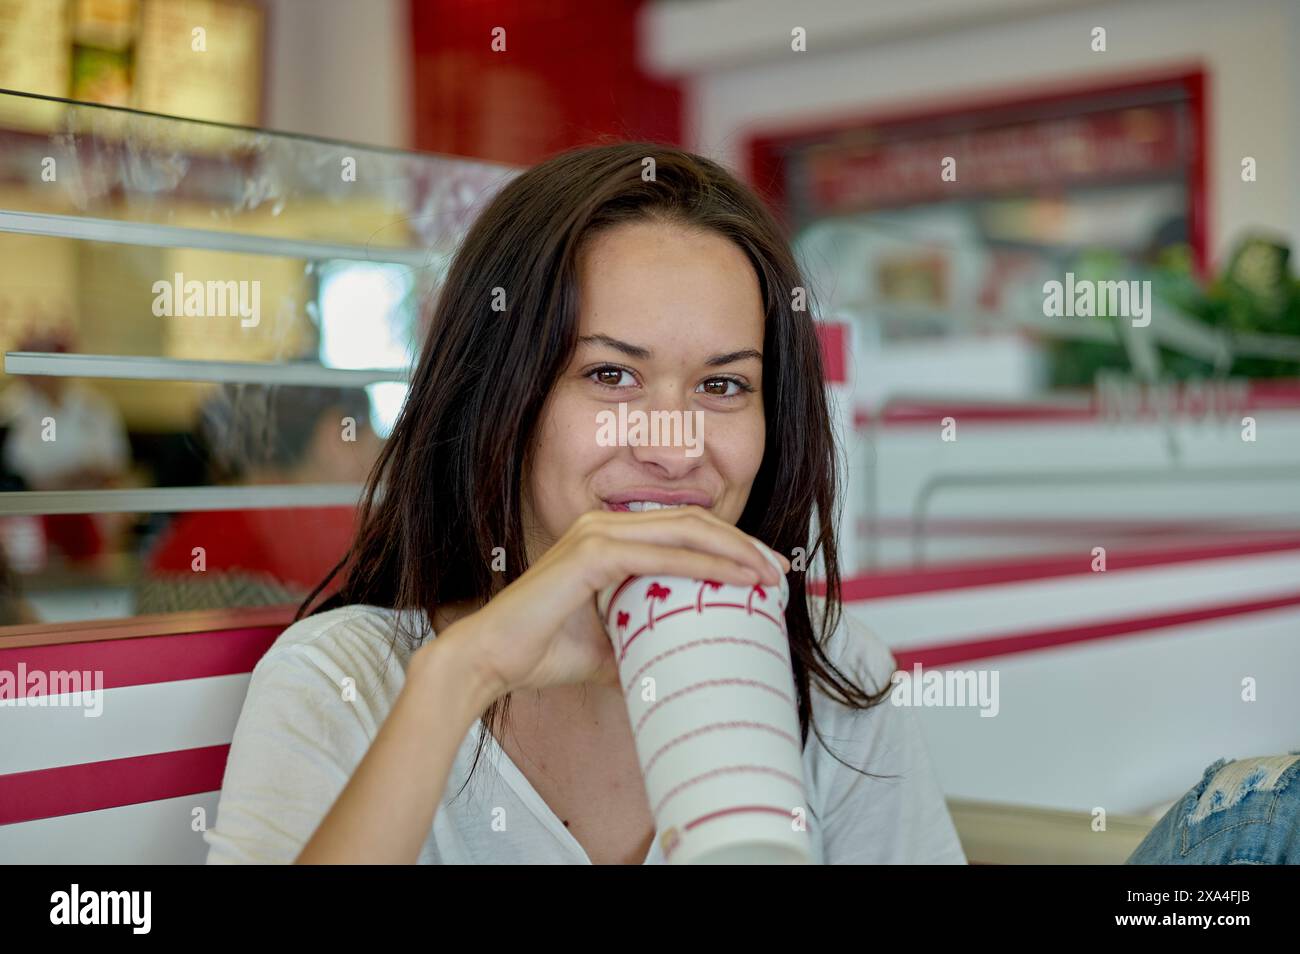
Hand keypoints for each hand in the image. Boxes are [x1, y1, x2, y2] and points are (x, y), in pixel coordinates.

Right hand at [432, 506, 790, 699]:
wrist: (491, 660)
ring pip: (684, 530)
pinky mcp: (591, 554)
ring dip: (735, 550)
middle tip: (779, 570)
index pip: (682, 530)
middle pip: (692, 521)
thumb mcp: (609, 647)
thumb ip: (644, 642)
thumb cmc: (543, 652)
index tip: (765, 572)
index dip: (728, 545)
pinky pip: (661, 555)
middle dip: (743, 543)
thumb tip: (682, 667)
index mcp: (607, 537)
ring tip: (770, 575)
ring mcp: (596, 534)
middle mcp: (603, 524)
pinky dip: (706, 566)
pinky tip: (739, 581)